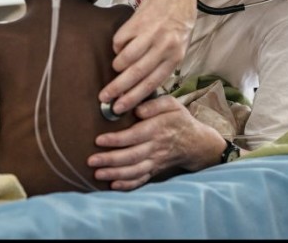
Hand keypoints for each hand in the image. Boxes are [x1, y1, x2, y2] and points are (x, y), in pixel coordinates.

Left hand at [88, 95, 222, 190]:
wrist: (196, 142)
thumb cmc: (179, 119)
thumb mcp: (172, 104)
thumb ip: (155, 104)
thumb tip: (137, 109)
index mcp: (158, 129)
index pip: (134, 136)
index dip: (116, 139)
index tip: (98, 140)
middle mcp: (156, 147)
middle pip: (131, 156)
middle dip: (110, 160)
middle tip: (91, 160)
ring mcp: (156, 161)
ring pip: (134, 171)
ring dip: (115, 174)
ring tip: (97, 174)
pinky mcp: (155, 170)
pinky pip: (141, 180)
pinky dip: (128, 185)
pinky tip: (113, 185)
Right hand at [100, 0, 194, 113]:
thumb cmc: (177, 25)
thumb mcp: (178, 48)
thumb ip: (163, 66)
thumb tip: (142, 88)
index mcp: (175, 57)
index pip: (152, 83)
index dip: (134, 97)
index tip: (120, 108)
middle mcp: (163, 46)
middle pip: (135, 73)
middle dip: (117, 89)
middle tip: (104, 98)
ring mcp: (149, 33)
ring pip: (125, 58)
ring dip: (117, 66)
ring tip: (116, 68)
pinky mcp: (136, 22)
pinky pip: (119, 41)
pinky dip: (118, 47)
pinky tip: (123, 44)